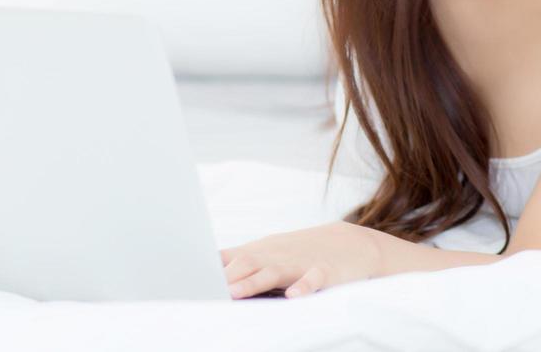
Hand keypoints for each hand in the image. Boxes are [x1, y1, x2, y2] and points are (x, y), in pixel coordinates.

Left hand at [219, 221, 383, 298]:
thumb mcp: (269, 253)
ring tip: (234, 292)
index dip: (209, 269)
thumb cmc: (301, 253)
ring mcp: (300, 263)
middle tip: (204, 292)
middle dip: (225, 277)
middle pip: (245, 263)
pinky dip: (304, 287)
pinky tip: (293, 296)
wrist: (352, 243)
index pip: (229, 258)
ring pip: (273, 271)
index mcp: (261, 252)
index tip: (189, 280)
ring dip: (252, 282)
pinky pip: (314, 279)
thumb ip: (240, 263)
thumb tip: (207, 274)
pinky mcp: (325, 272)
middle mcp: (276, 255)